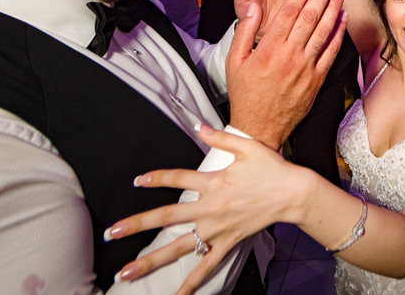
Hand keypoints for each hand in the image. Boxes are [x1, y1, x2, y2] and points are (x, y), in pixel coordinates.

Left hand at [106, 128, 307, 294]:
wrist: (293, 194)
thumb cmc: (272, 169)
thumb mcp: (247, 147)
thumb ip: (220, 137)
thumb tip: (198, 126)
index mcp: (213, 183)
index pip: (177, 179)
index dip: (156, 178)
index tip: (138, 181)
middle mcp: (210, 208)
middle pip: (166, 218)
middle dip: (136, 225)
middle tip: (110, 233)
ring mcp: (217, 230)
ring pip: (178, 247)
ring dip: (150, 260)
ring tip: (125, 272)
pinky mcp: (227, 243)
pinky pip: (206, 266)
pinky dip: (191, 283)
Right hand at [228, 0, 346, 147]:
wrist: (260, 127)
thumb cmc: (246, 94)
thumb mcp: (234, 61)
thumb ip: (244, 31)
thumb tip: (255, 7)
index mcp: (269, 49)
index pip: (289, 14)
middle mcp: (290, 56)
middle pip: (310, 18)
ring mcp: (306, 68)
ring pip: (324, 32)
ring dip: (333, 9)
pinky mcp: (317, 79)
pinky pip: (331, 52)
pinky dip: (339, 34)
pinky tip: (343, 19)